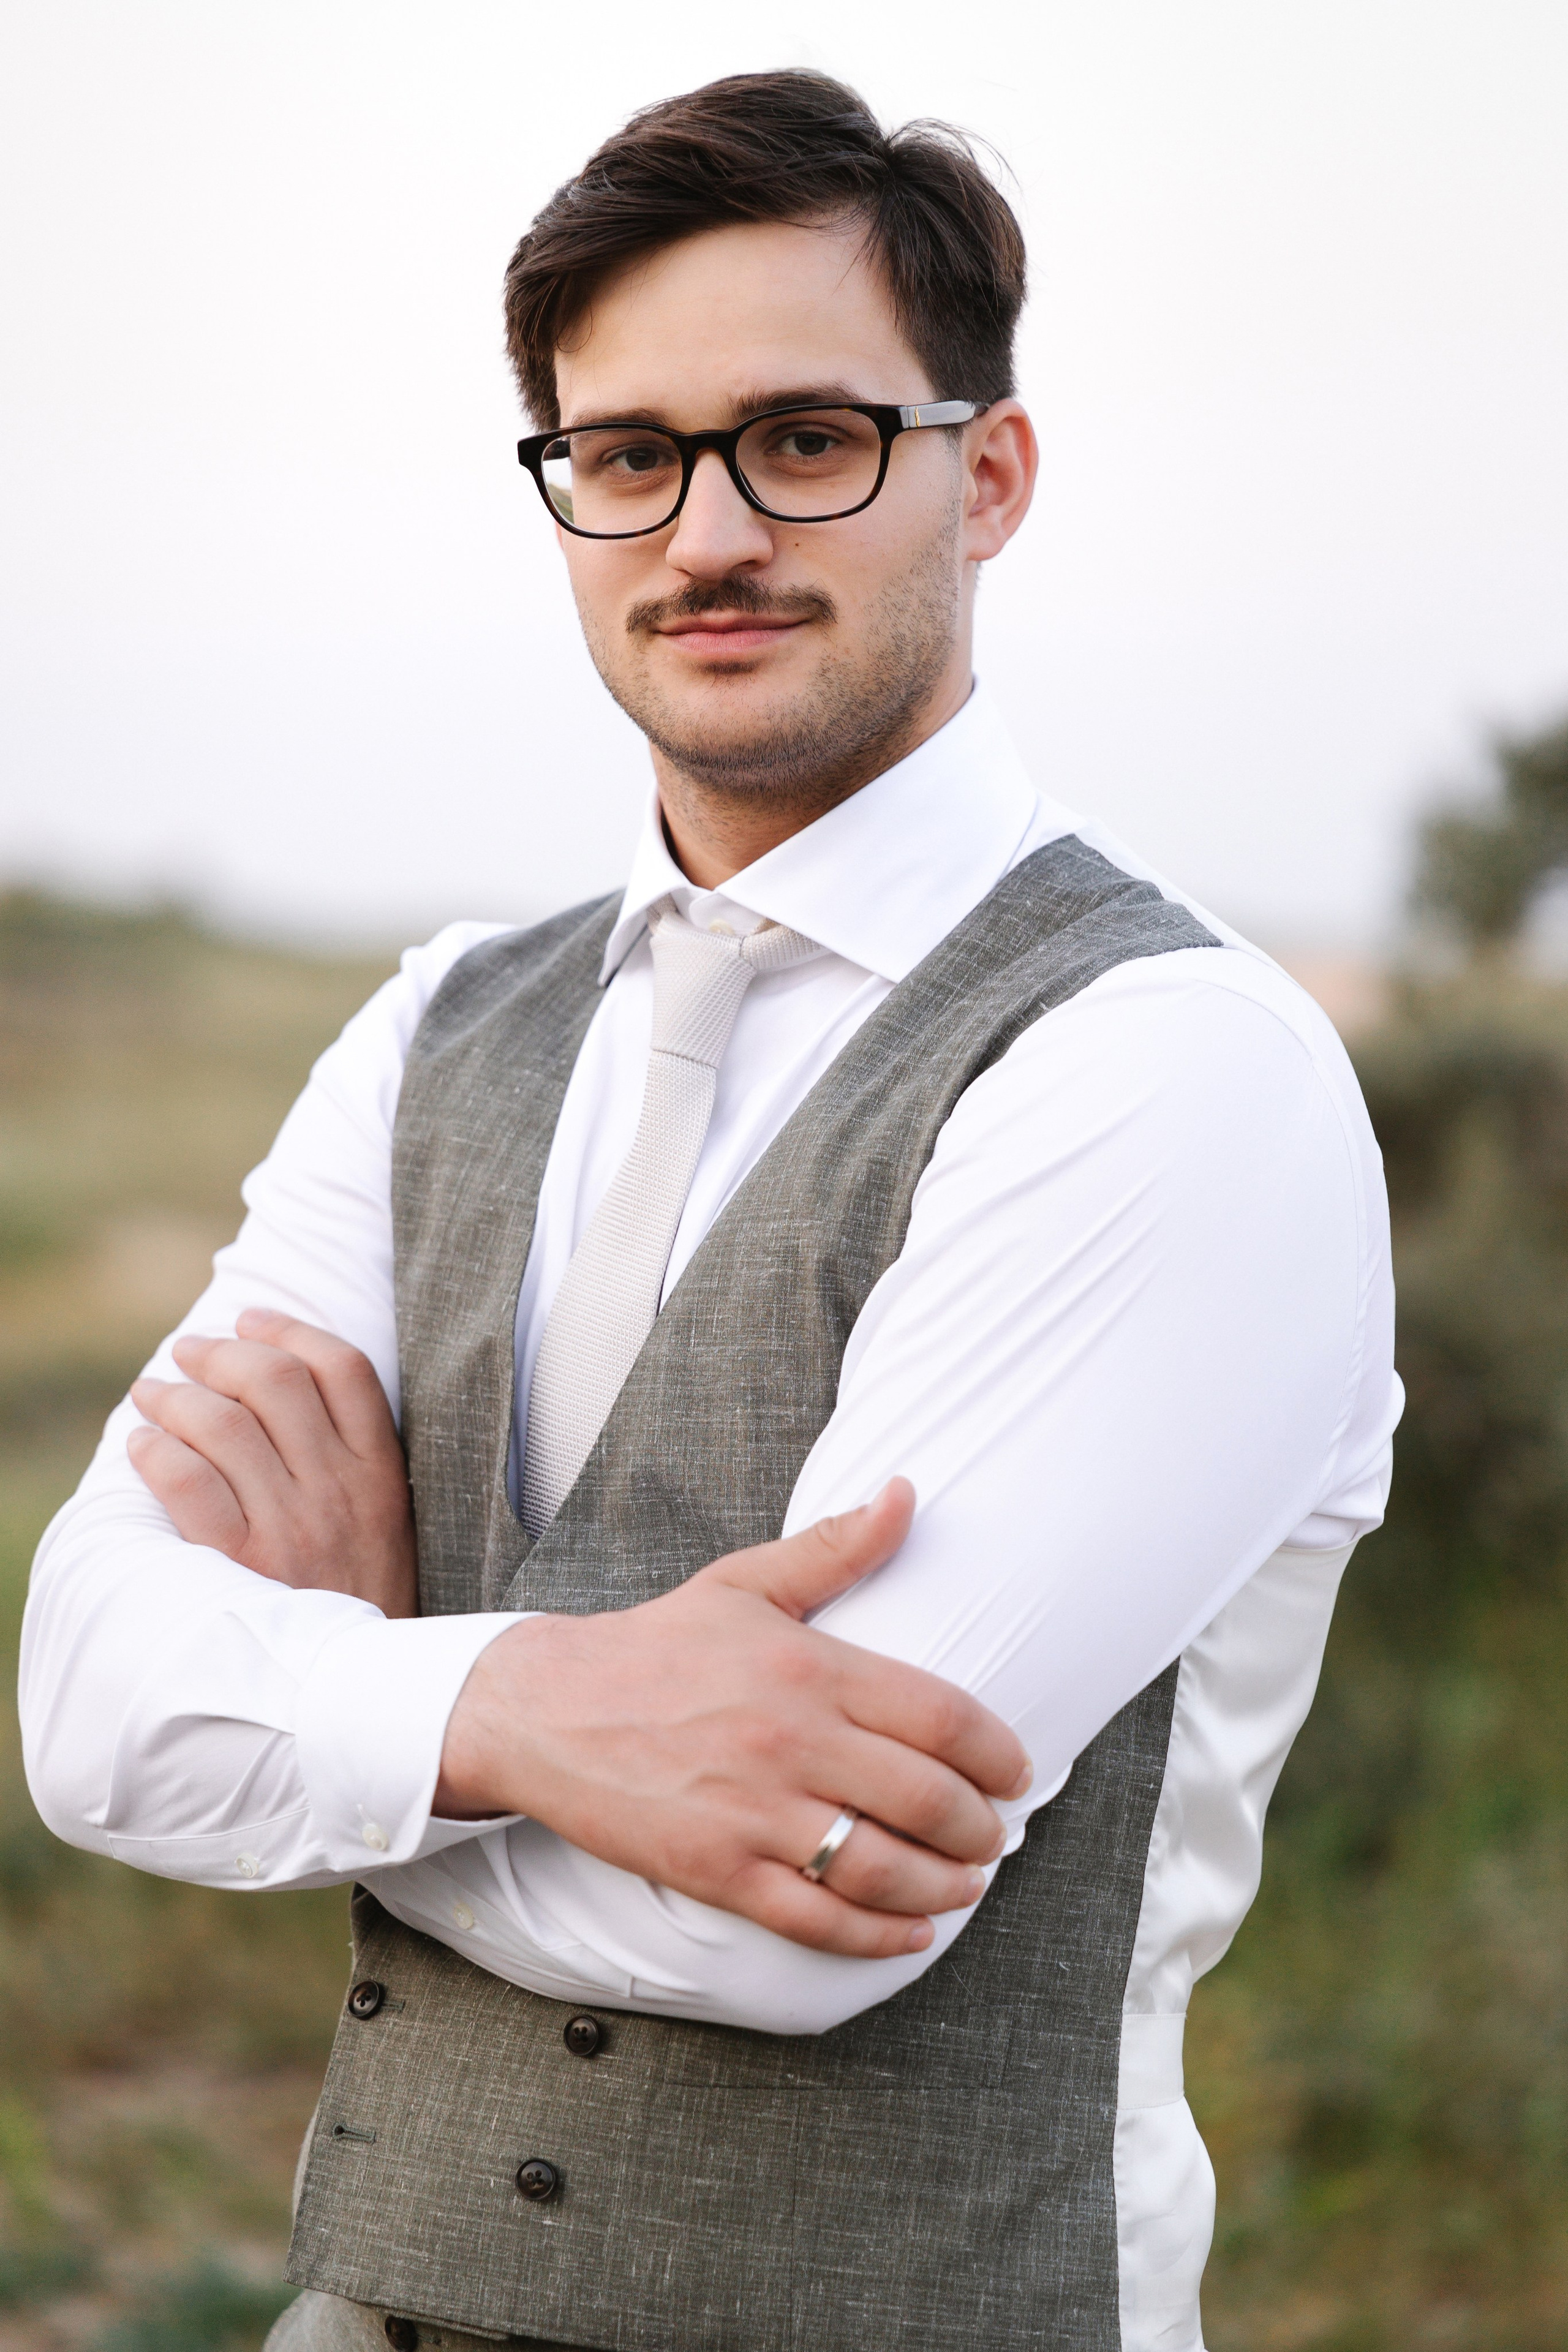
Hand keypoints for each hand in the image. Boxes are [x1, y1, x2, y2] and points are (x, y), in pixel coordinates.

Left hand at [127, 1308, 416, 1618]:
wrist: (366, 1694)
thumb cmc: (370, 1604)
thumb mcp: (390, 1524)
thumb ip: (358, 1463)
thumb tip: (293, 1395)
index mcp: (383, 1473)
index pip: (343, 1369)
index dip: (290, 1330)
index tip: (252, 1317)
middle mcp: (340, 1489)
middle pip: (274, 1382)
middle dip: (221, 1352)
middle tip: (188, 1352)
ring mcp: (292, 1526)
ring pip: (223, 1424)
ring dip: (174, 1397)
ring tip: (152, 1394)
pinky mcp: (243, 1565)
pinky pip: (188, 1483)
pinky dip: (158, 1452)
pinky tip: (143, 1447)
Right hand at [437, 1479, 1031, 1958]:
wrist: (545, 1708)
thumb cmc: (655, 1645)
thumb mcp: (745, 1582)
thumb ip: (835, 1547)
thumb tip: (906, 1493)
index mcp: (809, 1668)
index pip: (941, 1718)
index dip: (998, 1754)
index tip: (1018, 1772)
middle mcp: (790, 1741)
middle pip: (927, 1801)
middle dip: (981, 1829)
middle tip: (996, 1836)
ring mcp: (753, 1813)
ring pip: (880, 1869)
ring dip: (942, 1887)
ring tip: (965, 1883)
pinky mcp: (716, 1871)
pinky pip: (816, 1920)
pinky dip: (876, 1937)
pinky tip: (909, 1934)